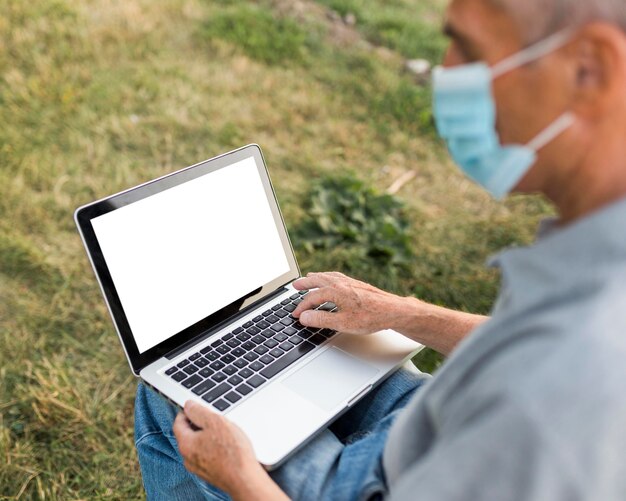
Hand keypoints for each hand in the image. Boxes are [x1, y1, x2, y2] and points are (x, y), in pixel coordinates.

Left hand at [173, 401, 285, 499]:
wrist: (245, 478)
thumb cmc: (232, 451)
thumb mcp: (215, 422)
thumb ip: (198, 411)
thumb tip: (188, 405)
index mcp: (186, 444)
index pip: (178, 423)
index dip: (187, 411)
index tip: (196, 406)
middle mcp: (188, 458)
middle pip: (188, 434)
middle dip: (199, 424)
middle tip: (214, 418)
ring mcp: (199, 468)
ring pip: (198, 445)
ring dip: (207, 436)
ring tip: (224, 432)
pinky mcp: (210, 473)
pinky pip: (207, 455)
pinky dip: (213, 448)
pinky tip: (227, 446)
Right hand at [292, 272, 407, 334]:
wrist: (392, 311)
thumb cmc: (370, 317)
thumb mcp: (342, 323)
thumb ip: (321, 320)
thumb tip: (304, 317)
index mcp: (334, 291)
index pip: (312, 298)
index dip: (302, 307)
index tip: (296, 315)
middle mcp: (340, 283)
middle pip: (317, 280)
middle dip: (305, 283)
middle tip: (295, 285)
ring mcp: (350, 282)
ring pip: (328, 276)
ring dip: (316, 277)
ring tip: (310, 277)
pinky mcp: (357, 284)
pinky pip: (337, 276)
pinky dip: (328, 276)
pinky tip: (331, 279)